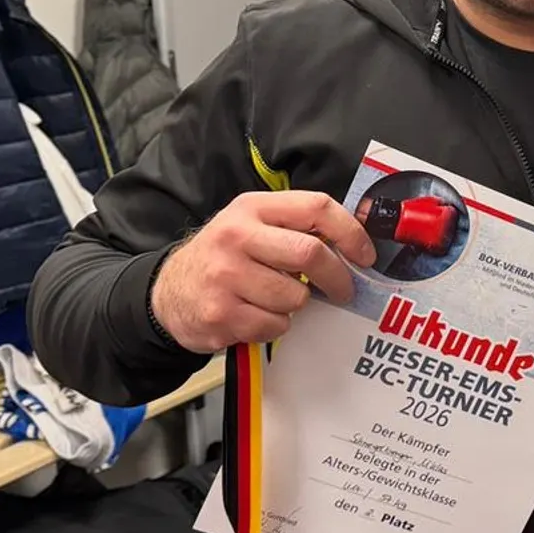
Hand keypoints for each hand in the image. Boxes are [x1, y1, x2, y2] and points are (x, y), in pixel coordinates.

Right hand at [151, 191, 374, 351]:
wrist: (168, 292)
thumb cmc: (223, 258)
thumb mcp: (251, 225)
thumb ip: (294, 226)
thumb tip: (353, 241)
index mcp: (252, 208)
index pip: (316, 207)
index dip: (351, 231)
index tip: (365, 254)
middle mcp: (236, 237)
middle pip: (310, 253)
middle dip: (338, 277)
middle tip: (344, 289)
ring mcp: (226, 276)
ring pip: (295, 296)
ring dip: (297, 304)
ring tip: (275, 298)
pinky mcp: (220, 313)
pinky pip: (275, 325)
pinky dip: (276, 325)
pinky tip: (255, 314)